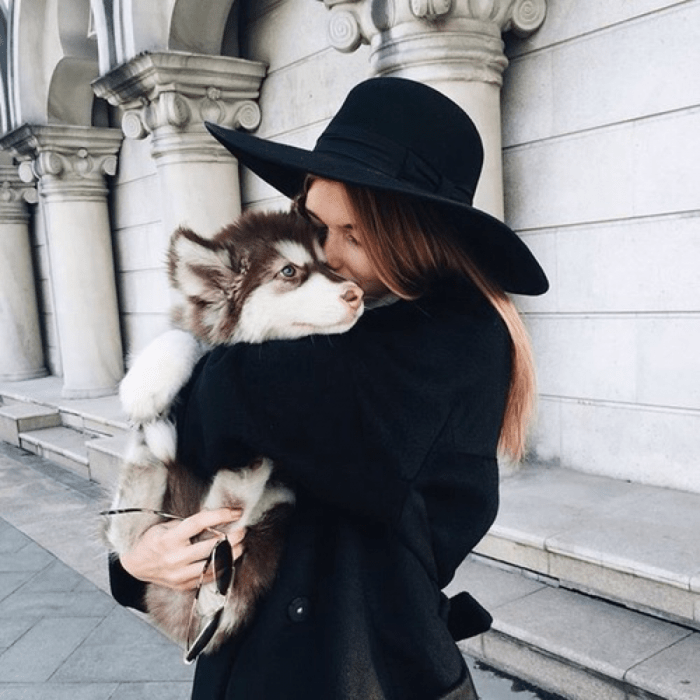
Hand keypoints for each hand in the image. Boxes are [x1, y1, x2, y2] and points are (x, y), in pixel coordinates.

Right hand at [120, 508, 245, 590]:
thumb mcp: (165, 526)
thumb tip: (214, 516)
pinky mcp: (183, 585)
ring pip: (214, 565)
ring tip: (240, 545)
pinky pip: (209, 578)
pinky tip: (230, 559)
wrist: (136, 565)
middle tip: (242, 530)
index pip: (199, 523)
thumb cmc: (153, 540)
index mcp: (169, 539)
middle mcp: (175, 558)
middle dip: (232, 537)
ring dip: (232, 554)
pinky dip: (223, 568)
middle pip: (211, 547)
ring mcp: (179, 574)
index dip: (220, 515)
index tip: (236, 512)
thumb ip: (188, 523)